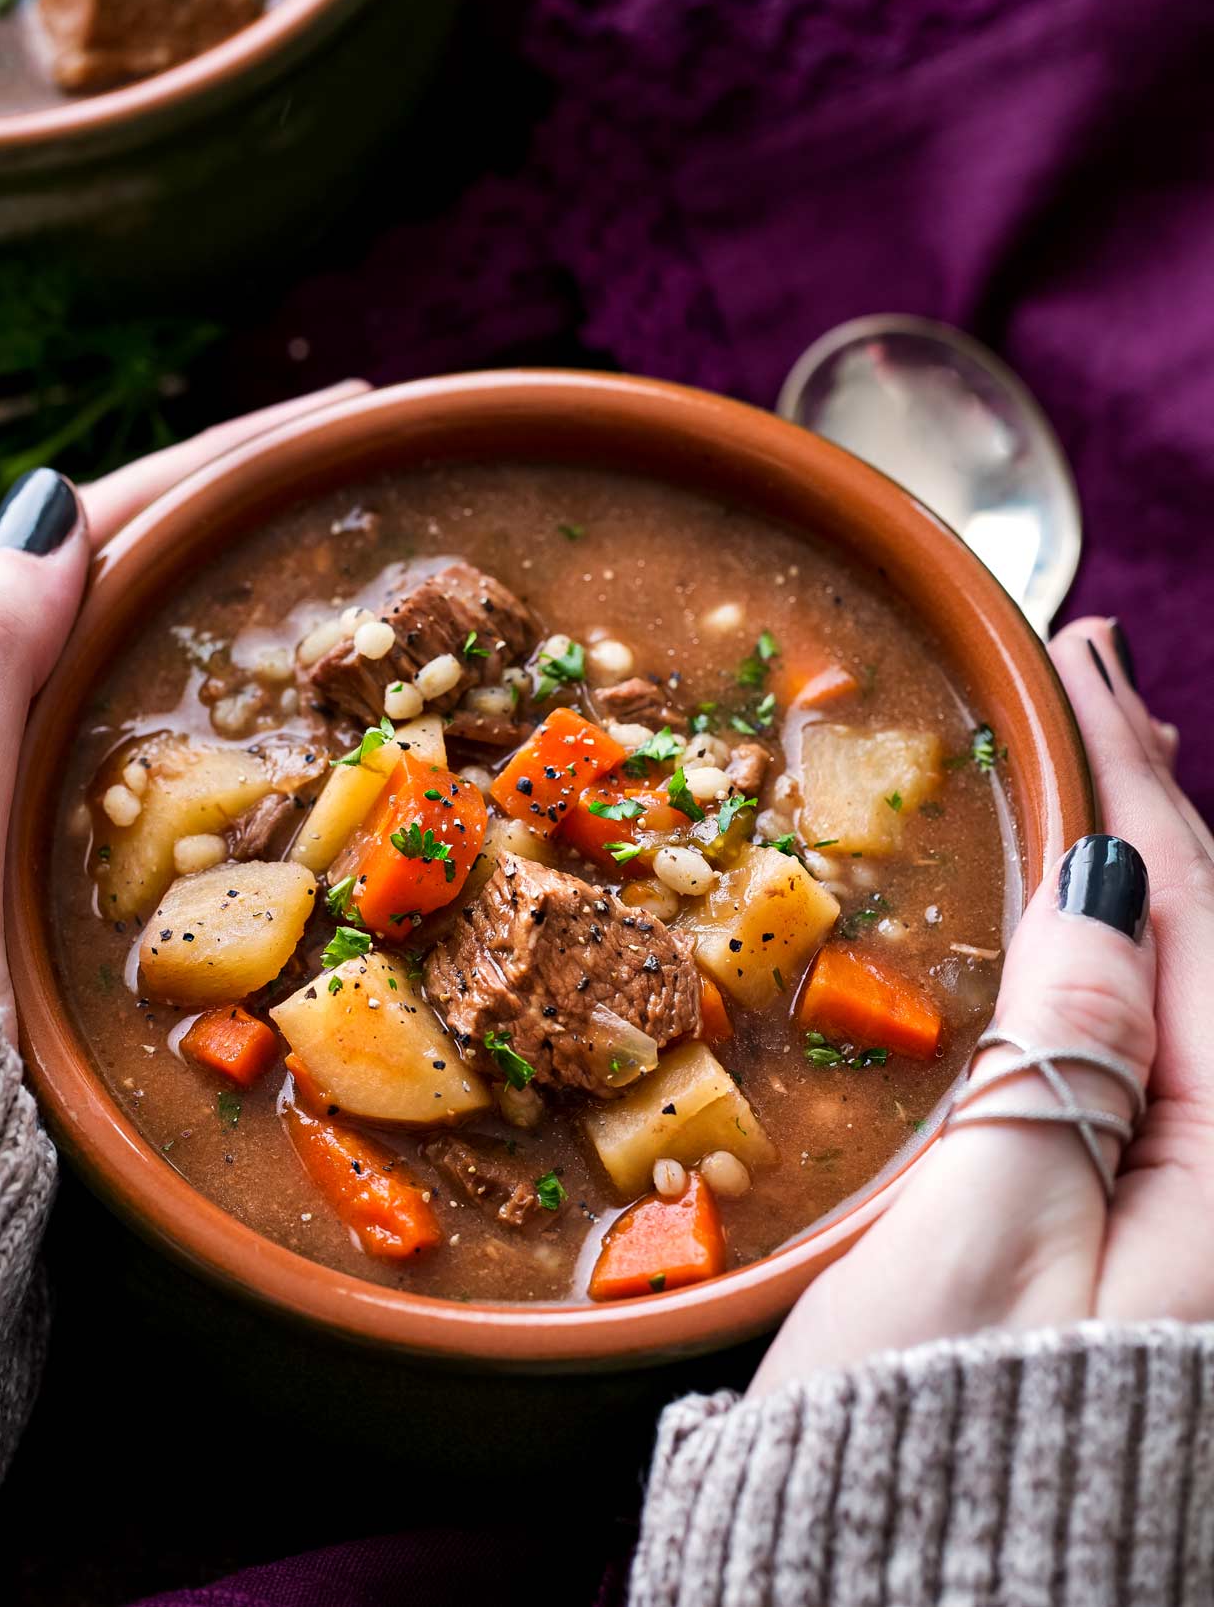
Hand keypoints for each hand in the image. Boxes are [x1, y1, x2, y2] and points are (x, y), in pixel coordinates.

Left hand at [0, 383, 367, 1044]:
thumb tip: (58, 506)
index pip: (56, 534)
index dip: (196, 468)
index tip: (327, 420)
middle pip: (65, 564)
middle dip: (195, 498)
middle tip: (324, 458)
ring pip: (66, 629)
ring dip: (175, 568)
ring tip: (277, 528)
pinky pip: (63, 705)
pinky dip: (140, 656)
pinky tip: (189, 653)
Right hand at [754, 618, 1213, 1395]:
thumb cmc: (929, 1457)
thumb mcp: (986, 1234)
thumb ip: (1072, 1056)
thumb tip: (1113, 890)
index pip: (1198, 921)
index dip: (1135, 778)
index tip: (1083, 660)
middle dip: (1155, 807)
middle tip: (1093, 678)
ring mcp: (1194, 1226)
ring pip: (1188, 1004)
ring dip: (1145, 882)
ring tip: (1102, 779)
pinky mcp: (1141, 1252)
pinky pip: (1155, 1066)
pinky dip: (1122, 975)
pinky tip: (1096, 939)